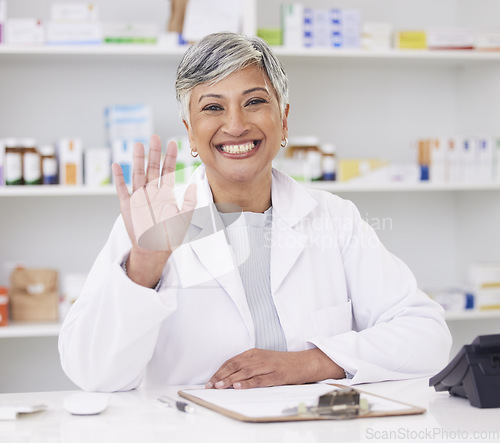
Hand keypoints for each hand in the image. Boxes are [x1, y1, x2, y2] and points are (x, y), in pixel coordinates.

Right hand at [112, 135, 196, 287]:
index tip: (172, 143)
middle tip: (155, 137)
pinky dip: (119, 177)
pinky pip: (122, 189)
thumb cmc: (170, 237)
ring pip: (138, 174)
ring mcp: (139, 197)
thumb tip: (194, 185)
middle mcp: (152, 193)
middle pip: (152, 168)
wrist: (155, 251)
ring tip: (138, 145)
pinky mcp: (127, 205)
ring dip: (138, 160)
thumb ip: (190, 202)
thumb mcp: (184, 218)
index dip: (170, 157)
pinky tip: (117, 164)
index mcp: (166, 195)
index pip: (168, 171)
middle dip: (154, 153)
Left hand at [205, 348, 344, 389]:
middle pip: (235, 366)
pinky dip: (247, 383)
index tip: (210, 380)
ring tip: (219, 386)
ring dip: (230, 380)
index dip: (220, 371)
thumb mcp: (263, 359)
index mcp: (254, 353)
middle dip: (221, 376)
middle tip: (211, 385)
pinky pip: (259, 380)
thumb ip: (248, 364)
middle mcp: (259, 358)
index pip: (232, 361)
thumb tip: (229, 375)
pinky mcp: (275, 375)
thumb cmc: (281, 362)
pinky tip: (238, 386)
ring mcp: (267, 366)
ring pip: (245, 372)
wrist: (303, 362)